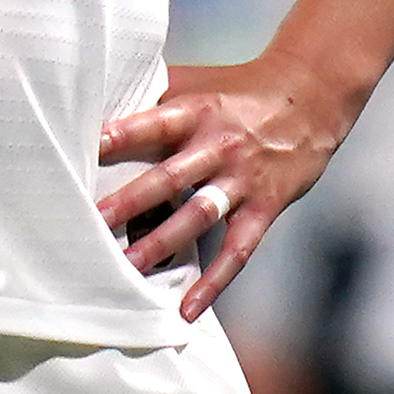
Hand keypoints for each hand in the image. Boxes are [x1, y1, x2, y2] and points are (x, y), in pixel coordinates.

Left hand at [98, 55, 355, 321]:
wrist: (311, 98)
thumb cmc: (239, 91)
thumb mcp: (198, 84)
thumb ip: (153, 95)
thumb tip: (93, 102)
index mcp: (196, 111)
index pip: (152, 124)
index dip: (118, 137)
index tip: (83, 152)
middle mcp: (218, 146)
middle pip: (167, 178)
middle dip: (127, 203)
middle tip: (88, 225)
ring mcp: (242, 180)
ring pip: (196, 216)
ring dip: (159, 244)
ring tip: (124, 269)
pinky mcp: (264, 207)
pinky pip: (237, 251)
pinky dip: (214, 283)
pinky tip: (187, 309)